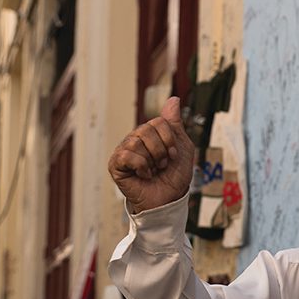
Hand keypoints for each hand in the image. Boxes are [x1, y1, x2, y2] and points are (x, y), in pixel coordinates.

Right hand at [107, 96, 195, 213]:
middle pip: (147, 130)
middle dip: (162, 151)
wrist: (169, 199)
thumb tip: (173, 99)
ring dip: (153, 161)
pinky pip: (127, 155)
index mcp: (149, 134)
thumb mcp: (183, 147)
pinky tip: (144, 175)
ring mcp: (123, 151)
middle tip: (162, 165)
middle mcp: (134, 139)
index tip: (173, 155)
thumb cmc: (175, 176)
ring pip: (137, 142)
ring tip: (153, 170)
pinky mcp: (116, 165)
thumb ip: (175, 124)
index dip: (170, 140)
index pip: (159, 122)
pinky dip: (142, 167)